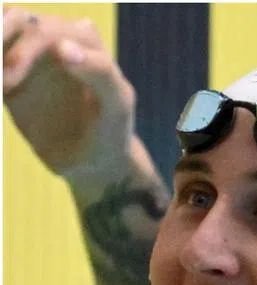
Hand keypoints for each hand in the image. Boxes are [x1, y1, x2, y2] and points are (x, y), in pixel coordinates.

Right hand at [3, 7, 135, 184]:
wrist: (94, 161)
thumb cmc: (112, 131)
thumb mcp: (117, 105)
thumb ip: (99, 72)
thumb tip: (63, 46)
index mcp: (83, 39)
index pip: (46, 30)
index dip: (25, 50)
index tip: (11, 80)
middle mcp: (55, 39)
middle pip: (14, 24)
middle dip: (0, 47)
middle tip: (2, 87)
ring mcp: (31, 56)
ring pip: (1, 36)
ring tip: (1, 89)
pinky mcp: (10, 75)